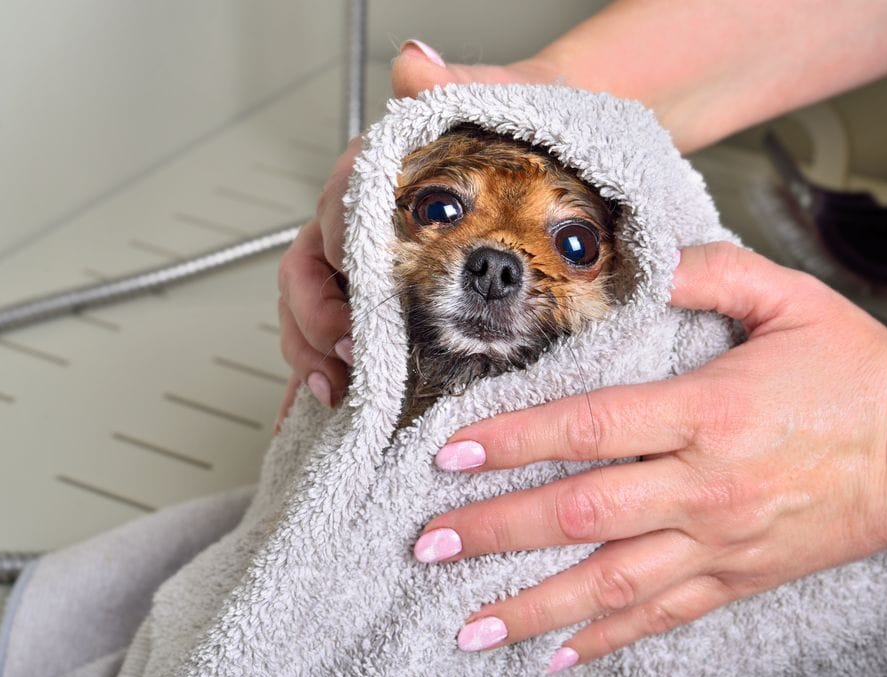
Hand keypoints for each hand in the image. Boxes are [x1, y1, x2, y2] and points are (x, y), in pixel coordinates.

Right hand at [275, 41, 558, 427]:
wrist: (575, 163)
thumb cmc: (536, 132)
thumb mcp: (511, 98)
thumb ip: (463, 83)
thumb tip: (414, 64)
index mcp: (384, 173)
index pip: (337, 208)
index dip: (335, 247)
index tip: (352, 283)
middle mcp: (372, 221)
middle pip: (311, 269)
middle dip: (317, 319)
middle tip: (350, 354)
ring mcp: (378, 267)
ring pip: (318, 310)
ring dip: (316, 353)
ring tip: (338, 390)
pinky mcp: (394, 305)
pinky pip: (349, 340)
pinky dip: (332, 372)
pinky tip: (331, 402)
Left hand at [415, 242, 886, 671]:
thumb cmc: (857, 370)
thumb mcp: (790, 297)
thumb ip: (711, 273)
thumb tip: (642, 262)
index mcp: (708, 412)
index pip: (589, 429)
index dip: (513, 440)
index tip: (451, 454)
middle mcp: (705, 486)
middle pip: (580, 515)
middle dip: (497, 532)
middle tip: (429, 543)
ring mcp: (720, 542)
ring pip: (611, 584)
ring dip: (534, 606)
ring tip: (468, 623)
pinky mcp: (739, 577)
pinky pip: (662, 616)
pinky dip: (605, 639)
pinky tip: (556, 654)